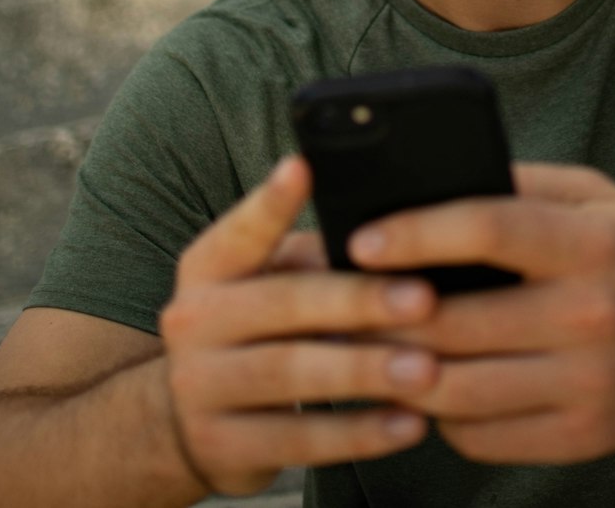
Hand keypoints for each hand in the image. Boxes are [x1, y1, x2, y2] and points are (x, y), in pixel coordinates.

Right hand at [159, 156, 440, 497]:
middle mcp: (194, 319)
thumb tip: (396, 234)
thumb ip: (314, 256)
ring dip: (365, 372)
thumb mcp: (267, 281)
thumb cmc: (258, 327)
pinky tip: (406, 424)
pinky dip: (358, 434)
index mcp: (209, 266)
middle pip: (283, 304)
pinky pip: (298, 441)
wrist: (187, 420)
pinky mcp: (222, 446)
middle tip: (424, 299)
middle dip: (359, 301)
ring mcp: (200, 386)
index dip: (271, 201)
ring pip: (291, 375)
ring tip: (427, 369)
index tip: (304, 167)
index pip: (241, 228)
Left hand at [348, 163, 614, 465]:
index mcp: (593, 243)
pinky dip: (441, 412)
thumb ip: (518, 185)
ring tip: (364, 346)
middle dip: (385, 313)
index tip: (362, 239)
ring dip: (398, 369)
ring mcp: (587, 385)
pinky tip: (426, 383)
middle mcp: (593, 315)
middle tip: (338, 302)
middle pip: (458, 321)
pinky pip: (481, 434)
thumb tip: (430, 181)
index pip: (489, 230)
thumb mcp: (591, 194)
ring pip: (458, 389)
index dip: (417, 233)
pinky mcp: (580, 438)